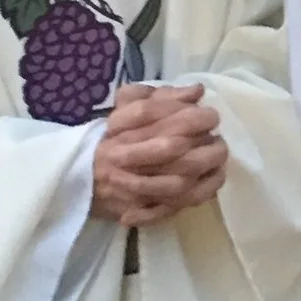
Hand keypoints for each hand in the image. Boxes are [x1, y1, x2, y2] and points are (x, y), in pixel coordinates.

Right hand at [91, 83, 225, 227]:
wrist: (82, 178)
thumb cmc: (114, 138)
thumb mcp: (128, 108)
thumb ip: (161, 96)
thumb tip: (196, 91)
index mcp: (120, 130)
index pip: (154, 115)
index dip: (190, 114)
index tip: (210, 115)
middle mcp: (124, 158)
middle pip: (170, 148)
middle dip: (204, 142)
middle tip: (218, 138)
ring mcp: (131, 188)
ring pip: (177, 182)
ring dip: (207, 169)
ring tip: (219, 157)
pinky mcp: (139, 210)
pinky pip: (175, 206)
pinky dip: (199, 192)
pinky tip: (212, 178)